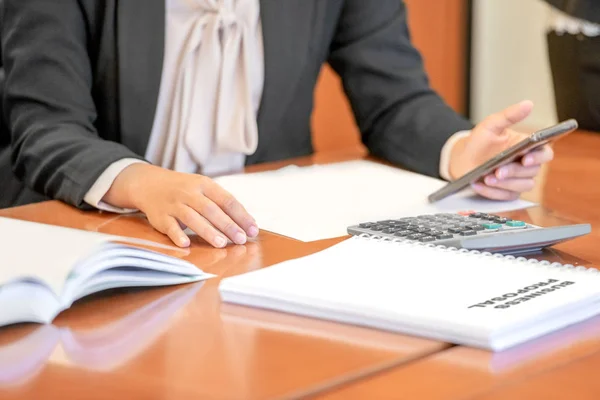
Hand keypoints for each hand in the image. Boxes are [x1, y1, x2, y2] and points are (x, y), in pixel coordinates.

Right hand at [103, 163, 258, 247]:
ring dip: (207, 231)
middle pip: (211, 209)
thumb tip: (247, 223)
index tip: (253, 230)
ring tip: (221, 244)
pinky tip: (186, 244)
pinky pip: (170, 226)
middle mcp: (189, 193)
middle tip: (241, 240)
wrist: (149, 183)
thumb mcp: (203, 188)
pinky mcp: (160, 216)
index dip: (241, 215)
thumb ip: (222, 203)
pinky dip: (177, 235)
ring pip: (192, 217)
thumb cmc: (185, 190)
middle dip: (228, 225)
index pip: (227, 200)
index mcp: (205, 185)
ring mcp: (174, 204)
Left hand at [448, 100, 553, 199]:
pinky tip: (479, 185)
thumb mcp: (491, 125)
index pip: (545, 153)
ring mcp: (518, 180)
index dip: (539, 157)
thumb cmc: (480, 142)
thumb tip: (528, 104)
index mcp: (528, 148)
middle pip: (532, 172)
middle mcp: (526, 165)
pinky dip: (492, 192)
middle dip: (515, 172)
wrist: (462, 159)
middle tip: (499, 170)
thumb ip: (509, 116)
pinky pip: (505, 196)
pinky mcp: (507, 193)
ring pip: (522, 186)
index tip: (525, 158)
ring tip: (488, 178)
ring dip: (505, 184)